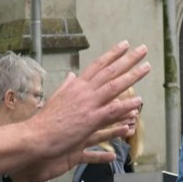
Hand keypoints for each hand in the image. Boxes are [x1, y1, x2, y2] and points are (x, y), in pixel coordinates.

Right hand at [15, 43, 148, 180]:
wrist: (36, 136)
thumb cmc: (45, 121)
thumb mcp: (56, 98)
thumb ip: (66, 87)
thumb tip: (72, 76)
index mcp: (76, 86)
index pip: (98, 65)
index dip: (113, 54)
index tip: (125, 45)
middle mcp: (84, 91)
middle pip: (110, 71)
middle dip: (128, 59)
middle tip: (143, 50)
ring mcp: (88, 105)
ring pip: (115, 87)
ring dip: (132, 76)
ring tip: (147, 67)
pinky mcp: (90, 120)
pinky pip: (112, 110)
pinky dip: (126, 105)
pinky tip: (139, 101)